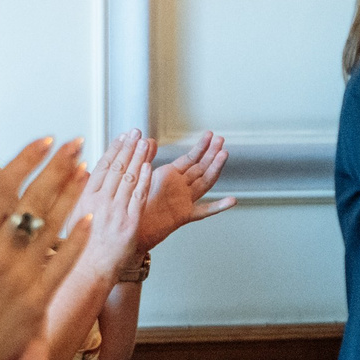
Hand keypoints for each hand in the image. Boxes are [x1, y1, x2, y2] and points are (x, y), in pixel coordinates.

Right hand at [0, 137, 91, 359]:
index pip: (4, 185)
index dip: (28, 159)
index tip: (46, 140)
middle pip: (37, 198)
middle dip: (60, 166)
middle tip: (78, 145)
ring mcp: (22, 276)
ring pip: (55, 226)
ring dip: (73, 195)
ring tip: (87, 172)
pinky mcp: (38, 300)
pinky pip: (64, 262)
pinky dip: (78, 239)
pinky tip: (89, 220)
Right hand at [68, 131, 156, 279]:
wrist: (88, 270)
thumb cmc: (80, 247)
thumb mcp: (71, 216)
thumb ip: (78, 192)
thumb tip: (81, 171)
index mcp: (85, 198)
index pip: (102, 167)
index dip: (114, 149)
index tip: (121, 137)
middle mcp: (100, 202)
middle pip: (117, 168)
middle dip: (128, 147)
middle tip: (136, 132)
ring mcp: (115, 212)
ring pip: (129, 179)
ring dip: (139, 158)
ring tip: (146, 142)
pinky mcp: (129, 223)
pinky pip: (138, 198)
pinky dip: (144, 181)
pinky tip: (149, 167)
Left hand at [134, 131, 235, 248]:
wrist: (128, 225)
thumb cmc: (131, 201)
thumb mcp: (138, 174)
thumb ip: (145, 157)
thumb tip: (149, 140)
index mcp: (169, 176)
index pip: (190, 158)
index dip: (201, 147)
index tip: (210, 135)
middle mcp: (180, 187)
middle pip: (201, 168)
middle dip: (211, 153)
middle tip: (221, 140)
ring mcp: (184, 201)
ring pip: (205, 183)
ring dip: (215, 169)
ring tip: (224, 155)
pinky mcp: (184, 215)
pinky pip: (204, 211)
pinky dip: (219, 207)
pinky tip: (232, 201)